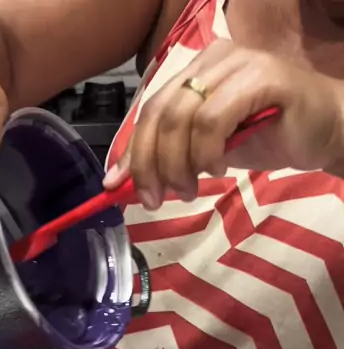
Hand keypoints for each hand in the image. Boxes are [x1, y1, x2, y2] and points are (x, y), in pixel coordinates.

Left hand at [104, 39, 343, 208]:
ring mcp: (238, 64)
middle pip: (161, 112)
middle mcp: (213, 59)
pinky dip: (206, 151)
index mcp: (196, 70)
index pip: (151, 109)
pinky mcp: (261, 78)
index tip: (116, 187)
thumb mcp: (210, 151)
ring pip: (184, 117)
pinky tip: (215, 169)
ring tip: (187, 189)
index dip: (131, 150)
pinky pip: (214, 119)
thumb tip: (128, 180)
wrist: (327, 131)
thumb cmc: (271, 137)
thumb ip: (174, 154)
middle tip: (152, 199)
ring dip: (178, 163)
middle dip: (149, 163)